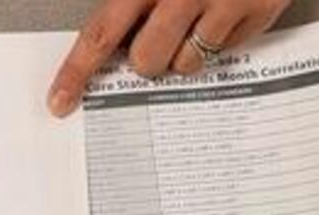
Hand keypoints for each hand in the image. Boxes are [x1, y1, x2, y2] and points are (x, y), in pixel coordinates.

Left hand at [49, 0, 292, 115]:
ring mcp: (222, 3)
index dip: (77, 71)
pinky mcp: (257, 11)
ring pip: (186, 64)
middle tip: (160, 34)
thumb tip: (107, 44)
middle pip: (146, 61)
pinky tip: (224, 12)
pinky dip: (221, 39)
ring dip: (185, 51)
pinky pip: (225, 52)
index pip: (101, 33)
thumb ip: (130, 2)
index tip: (60, 100)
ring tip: (196, 18)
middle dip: (148, 57)